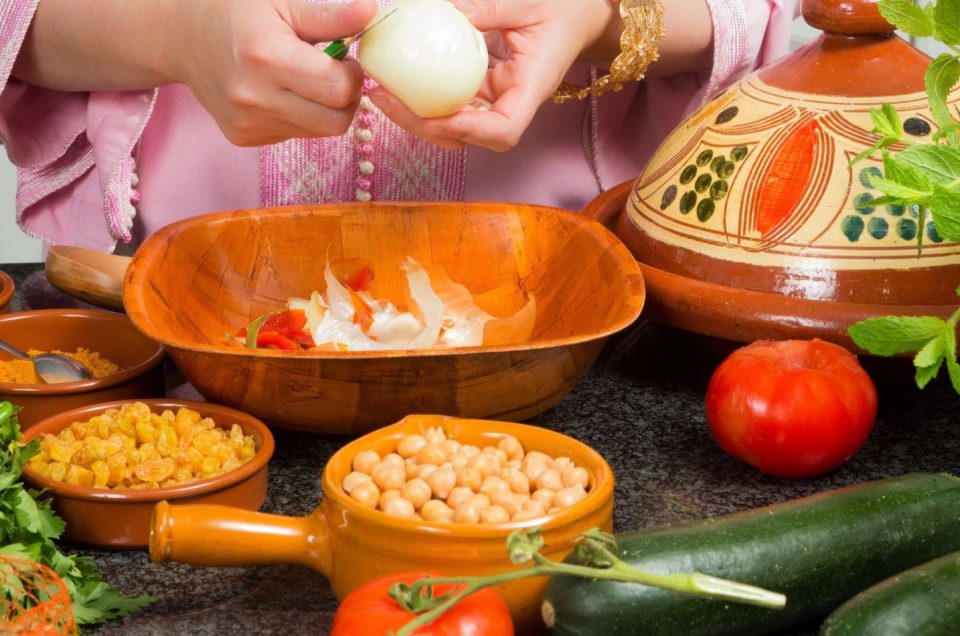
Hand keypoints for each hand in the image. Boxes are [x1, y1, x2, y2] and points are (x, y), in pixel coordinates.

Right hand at [170, 0, 377, 145]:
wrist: (182, 37)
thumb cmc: (236, 12)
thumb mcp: (282, 3)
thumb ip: (329, 17)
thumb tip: (370, 12)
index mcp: (267, 57)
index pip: (340, 89)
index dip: (354, 74)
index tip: (346, 58)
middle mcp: (255, 97)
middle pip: (336, 121)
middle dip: (347, 99)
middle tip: (335, 74)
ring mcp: (248, 123)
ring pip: (318, 132)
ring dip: (325, 109)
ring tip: (305, 79)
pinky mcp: (243, 137)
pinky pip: (294, 135)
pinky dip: (300, 117)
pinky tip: (282, 93)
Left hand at [368, 0, 616, 151]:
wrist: (578, 14)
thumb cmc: (562, 6)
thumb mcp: (526, 1)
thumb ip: (487, 7)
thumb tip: (442, 9)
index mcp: (531, 90)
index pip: (502, 132)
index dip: (466, 130)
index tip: (435, 114)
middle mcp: (511, 104)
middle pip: (466, 137)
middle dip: (423, 127)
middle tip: (383, 97)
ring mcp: (494, 101)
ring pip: (453, 125)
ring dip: (416, 115)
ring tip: (381, 91)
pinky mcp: (481, 90)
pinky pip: (450, 100)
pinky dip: (423, 95)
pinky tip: (396, 79)